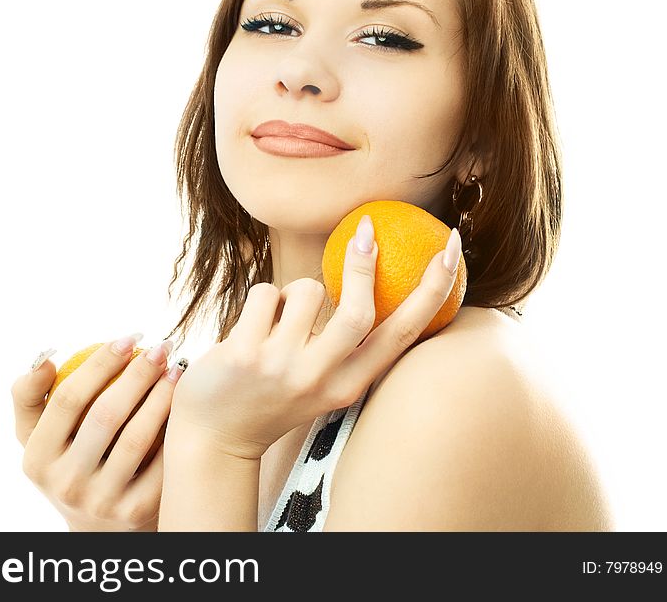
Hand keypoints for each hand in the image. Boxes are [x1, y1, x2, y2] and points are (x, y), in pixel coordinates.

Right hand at [11, 337, 180, 530]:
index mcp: (36, 459)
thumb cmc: (68, 459)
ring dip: (161, 396)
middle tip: (161, 347)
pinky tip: (186, 403)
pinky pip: (161, 461)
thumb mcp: (37, 436)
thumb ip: (30, 396)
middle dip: (137, 373)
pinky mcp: (136, 512)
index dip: (99, 363)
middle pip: (104, 415)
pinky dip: (174, 428)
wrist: (98, 524)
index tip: (128, 339)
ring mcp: (101, 502)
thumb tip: (47, 358)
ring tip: (177, 369)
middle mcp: (65, 484)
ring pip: (137, 438)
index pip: (67, 399)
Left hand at [169, 221, 461, 459]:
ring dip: (293, 289)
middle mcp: (320, 380)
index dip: (434, 288)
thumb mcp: (322, 380)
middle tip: (364, 230)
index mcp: (349, 385)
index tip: (450, 246)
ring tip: (278, 318)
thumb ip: (346, 344)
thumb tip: (370, 271)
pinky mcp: (244, 355)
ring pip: (304, 290)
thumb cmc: (273, 394)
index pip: (404, 333)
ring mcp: (280, 368)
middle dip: (364, 265)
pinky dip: (261, 298)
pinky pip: (265, 293)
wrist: (216, 436)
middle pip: (358, 312)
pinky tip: (250, 326)